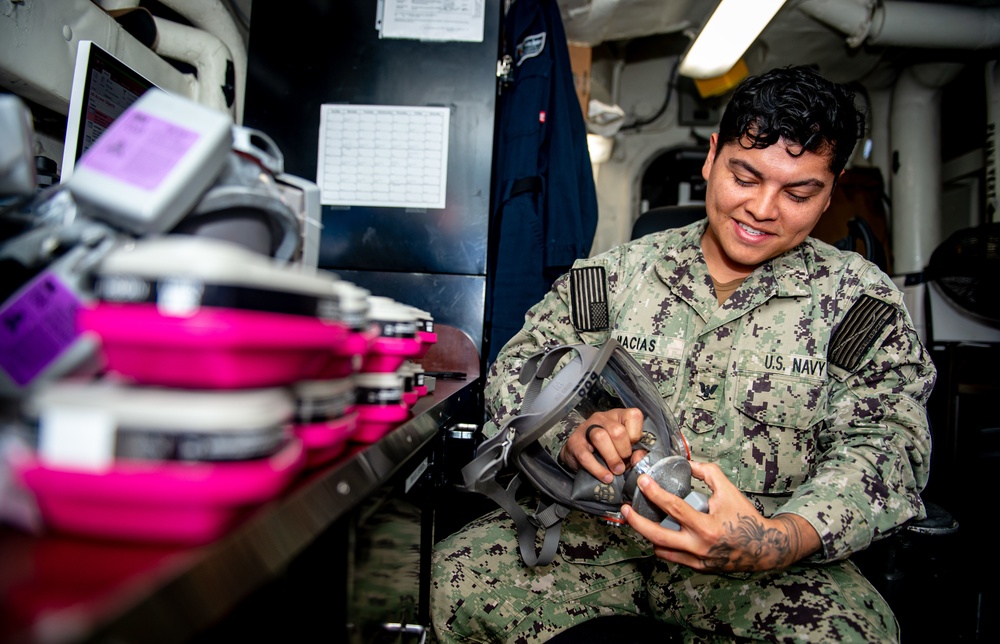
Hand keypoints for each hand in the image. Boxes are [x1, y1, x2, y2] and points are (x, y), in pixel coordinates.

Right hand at [559, 408, 646, 483]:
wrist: (579, 452)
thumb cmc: (607, 448)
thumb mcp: (624, 447)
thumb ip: (636, 451)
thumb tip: (638, 459)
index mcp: (618, 415)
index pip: (634, 416)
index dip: (637, 435)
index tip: (633, 448)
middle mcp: (602, 418)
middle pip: (617, 431)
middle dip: (624, 450)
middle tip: (624, 462)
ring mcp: (586, 428)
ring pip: (600, 437)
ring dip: (611, 458)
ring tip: (616, 471)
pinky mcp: (574, 442)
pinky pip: (586, 456)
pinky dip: (598, 469)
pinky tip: (606, 477)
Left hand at [621, 461, 821, 571]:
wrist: (763, 547)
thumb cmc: (746, 518)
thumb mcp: (729, 491)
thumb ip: (708, 474)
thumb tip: (689, 464)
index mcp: (707, 526)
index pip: (673, 508)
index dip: (655, 493)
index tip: (642, 481)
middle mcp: (699, 546)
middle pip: (657, 536)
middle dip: (636, 522)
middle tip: (624, 510)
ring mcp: (697, 559)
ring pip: (660, 549)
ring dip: (646, 534)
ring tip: (637, 519)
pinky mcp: (697, 567)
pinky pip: (672, 557)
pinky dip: (662, 545)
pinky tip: (657, 533)